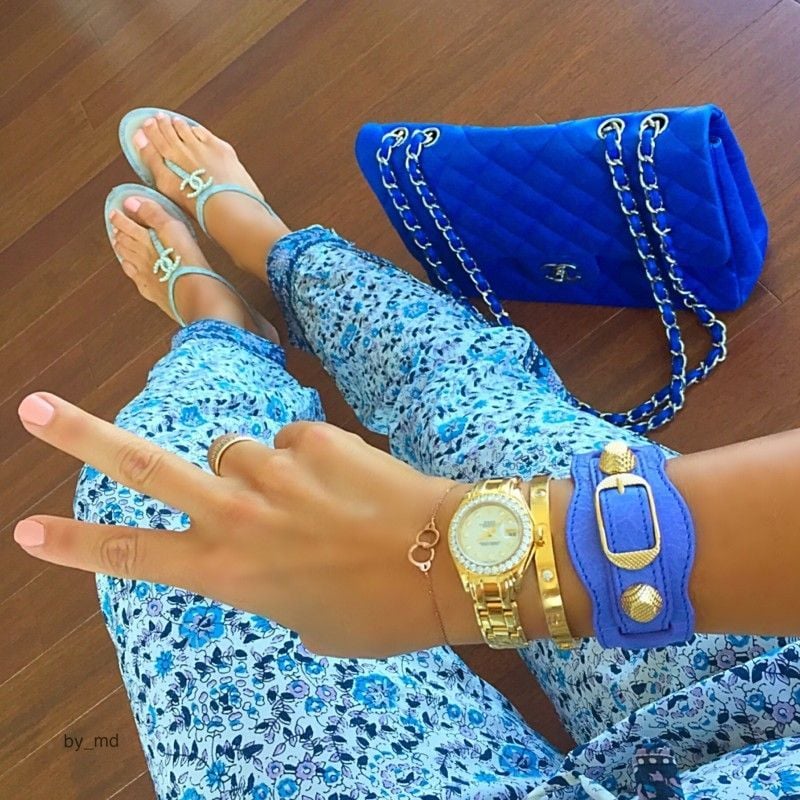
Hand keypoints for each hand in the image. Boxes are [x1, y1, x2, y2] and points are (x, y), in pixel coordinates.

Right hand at [14, 392, 474, 657]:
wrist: (450, 561)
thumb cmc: (379, 610)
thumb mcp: (304, 618)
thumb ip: (264, 580)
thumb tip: (262, 546)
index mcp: (229, 570)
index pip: (130, 554)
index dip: (73, 543)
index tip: (24, 529)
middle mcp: (237, 513)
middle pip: (143, 465)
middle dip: (79, 435)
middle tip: (32, 409)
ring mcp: (272, 468)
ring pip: (236, 451)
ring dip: (259, 470)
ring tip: (315, 498)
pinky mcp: (313, 435)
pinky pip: (292, 441)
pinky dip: (310, 458)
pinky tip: (349, 481)